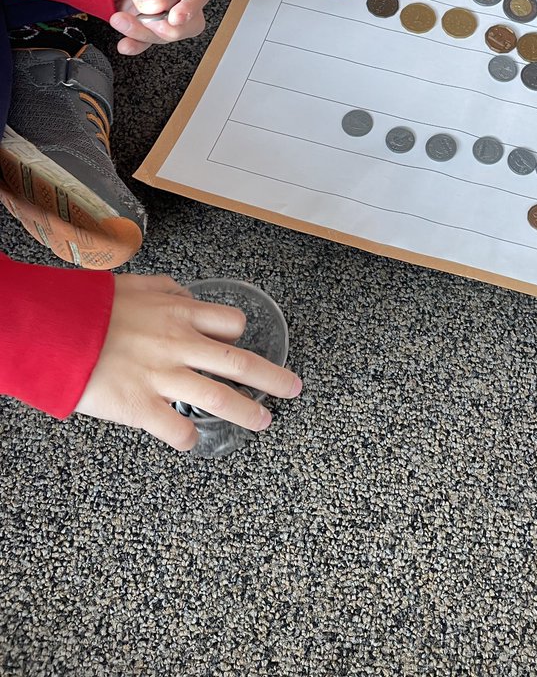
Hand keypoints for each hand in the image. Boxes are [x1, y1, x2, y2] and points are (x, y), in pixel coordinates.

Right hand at [74, 273, 302, 450]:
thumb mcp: (138, 284)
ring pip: (221, 398)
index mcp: (181, 314)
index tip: (239, 345)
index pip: (231, 323)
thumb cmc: (92, 307)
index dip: (238, 335)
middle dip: (273, 379)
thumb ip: (168, 291)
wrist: (55, 329)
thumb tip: (185, 296)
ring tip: (264, 421)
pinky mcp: (143, 406)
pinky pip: (178, 429)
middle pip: (241, 362)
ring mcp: (165, 377)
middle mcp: (181, 345)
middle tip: (293, 389)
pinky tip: (191, 440)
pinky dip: (189, 438)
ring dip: (248, 412)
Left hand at [110, 0, 209, 55]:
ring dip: (145, 34)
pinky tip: (126, 45)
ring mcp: (164, 12)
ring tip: (120, 20)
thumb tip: (156, 6)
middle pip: (190, 22)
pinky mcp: (148, 24)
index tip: (175, 18)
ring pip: (168, 34)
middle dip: (171, 29)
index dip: (192, 7)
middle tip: (150, 24)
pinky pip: (148, 41)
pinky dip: (136, 45)